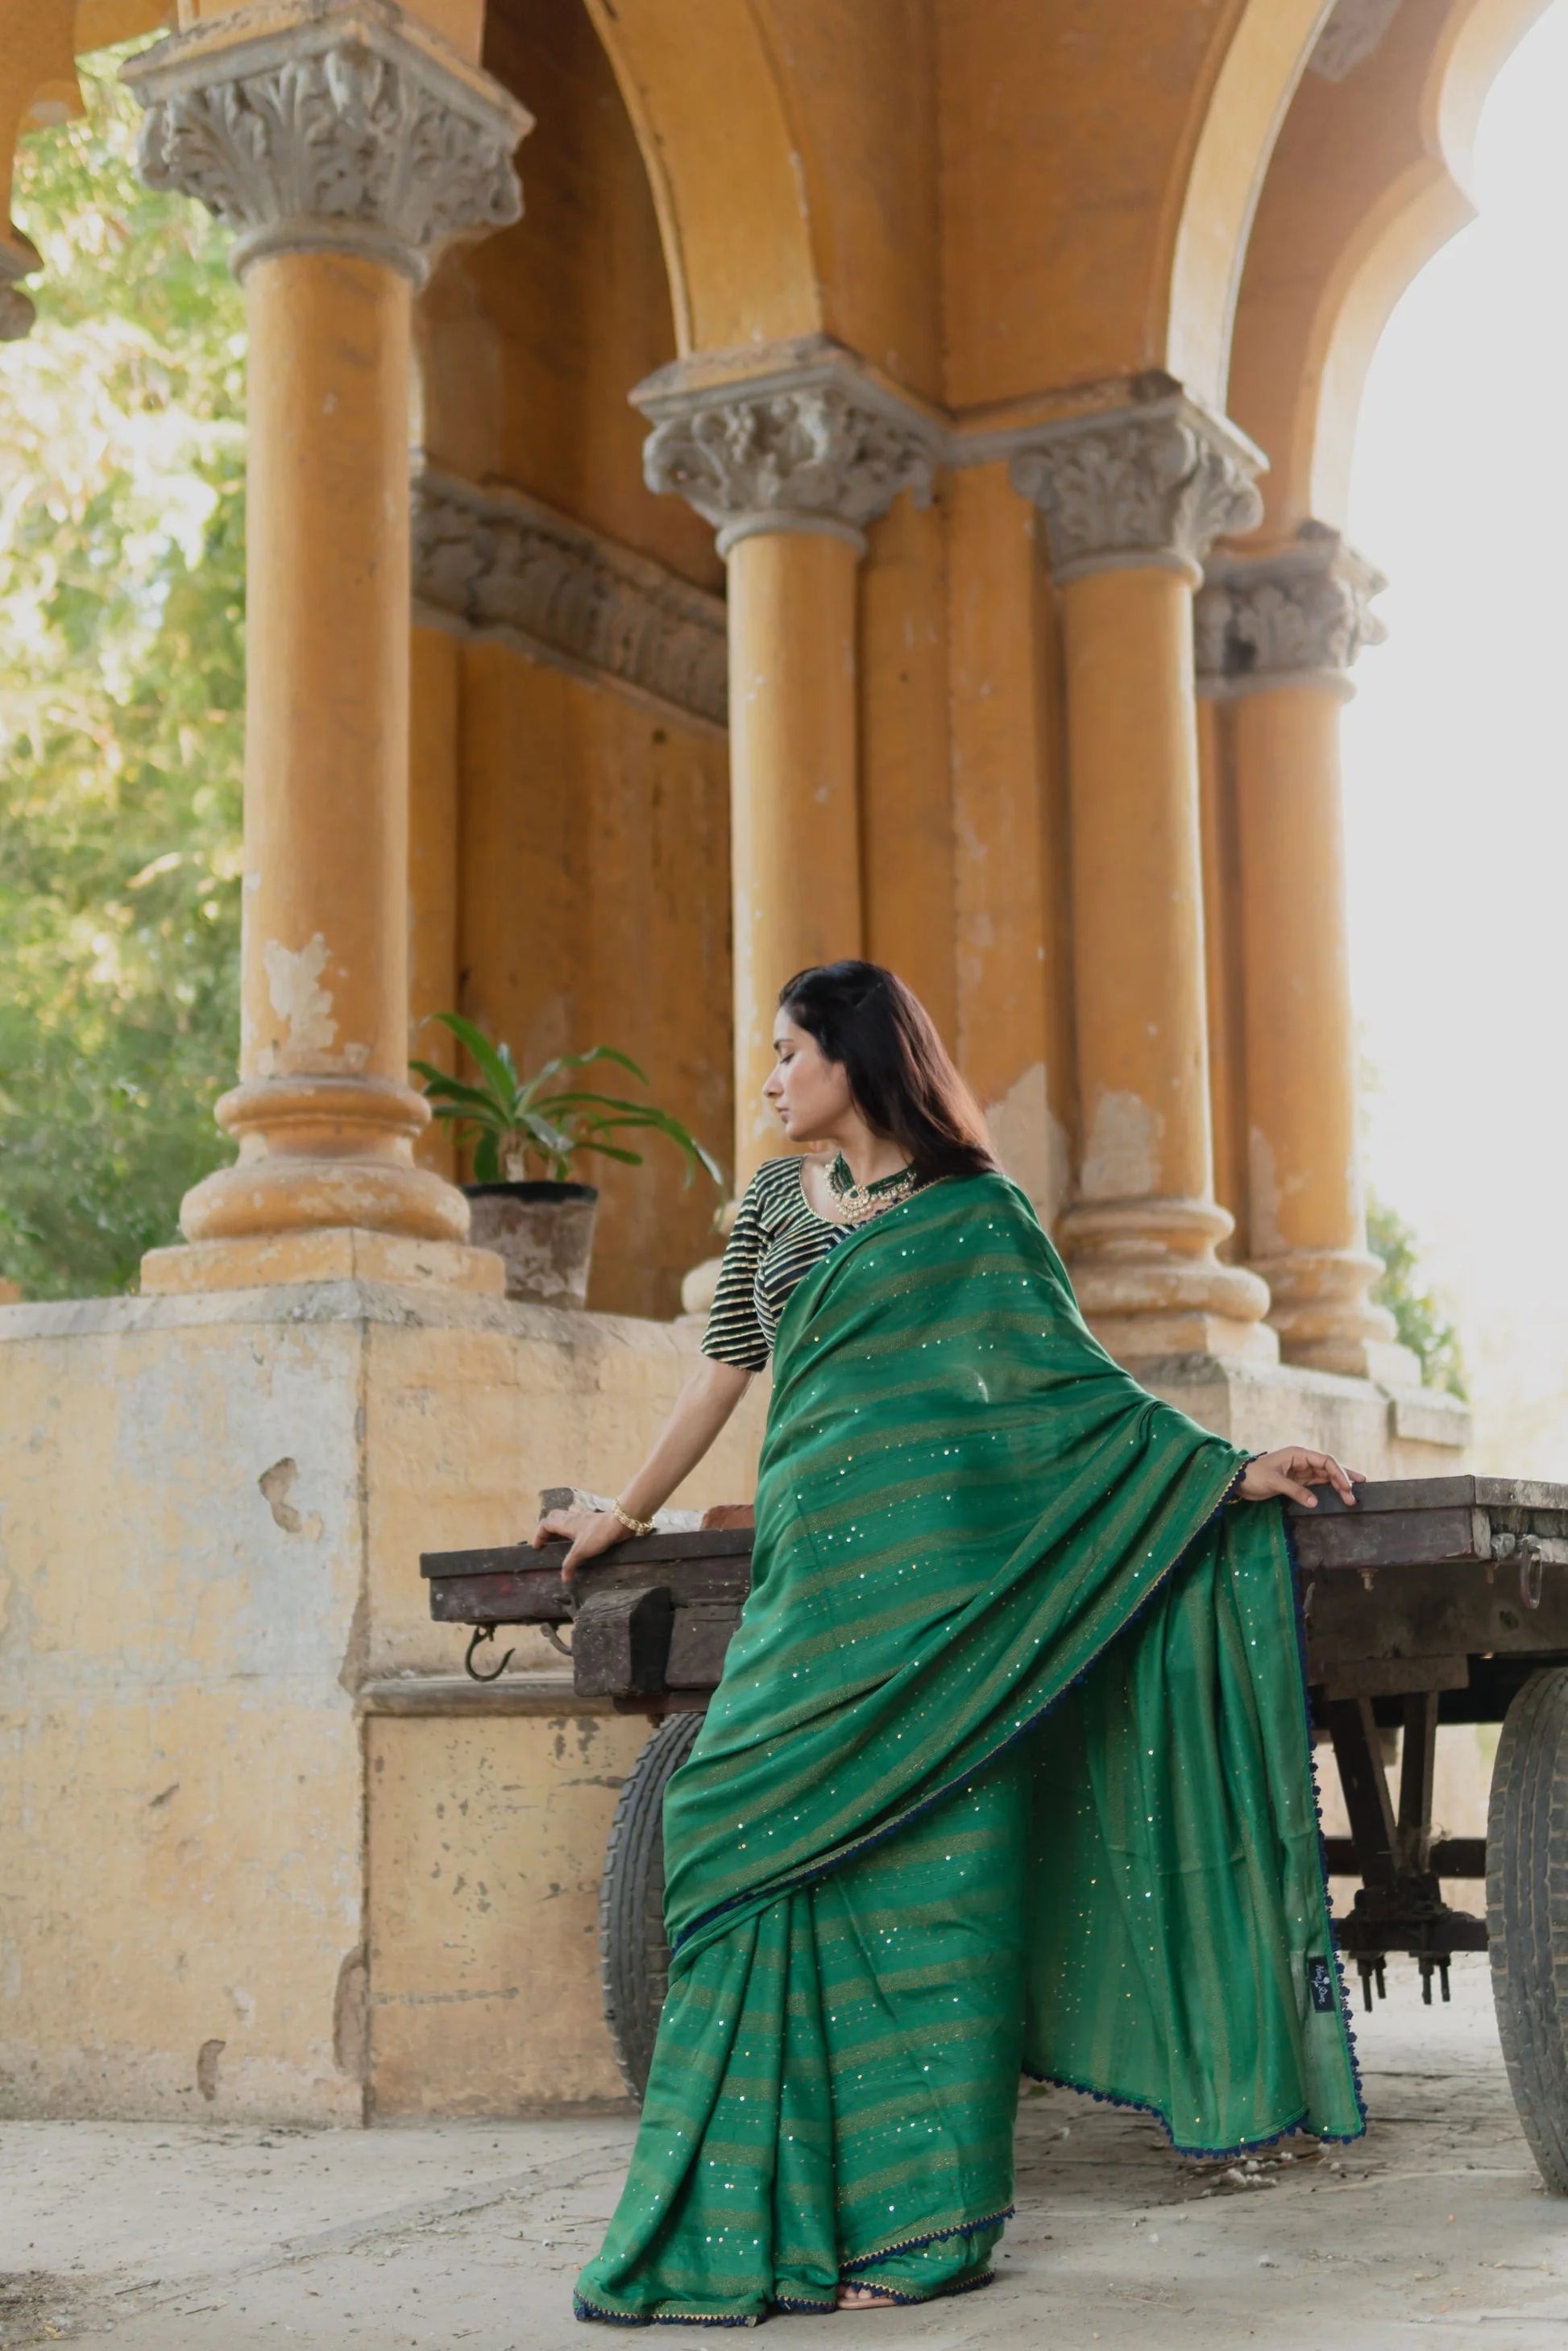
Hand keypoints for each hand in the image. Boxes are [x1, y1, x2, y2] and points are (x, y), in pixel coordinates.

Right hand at [531, 1505, 625, 1582]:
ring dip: (560, 1523)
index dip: (538, 1534)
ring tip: (560, 1536)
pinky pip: (578, 1517)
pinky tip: (578, 1532)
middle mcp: (572, 1517)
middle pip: (553, 1516)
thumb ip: (570, 1564)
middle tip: (548, 1541)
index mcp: (565, 1523)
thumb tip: (563, 1578)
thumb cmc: (598, 1534)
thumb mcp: (581, 1551)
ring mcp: (583, 1516)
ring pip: (565, 1515)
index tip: (537, 1547)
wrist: (619, 1522)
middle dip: (548, 1527)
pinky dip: (574, 1523)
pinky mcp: (593, 1518)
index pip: (545, 1524)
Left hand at [1239, 1447, 1363, 1507]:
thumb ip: (1295, 1491)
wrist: (1238, 1481)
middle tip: (1354, 1496)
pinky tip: (1339, 1495)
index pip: (1325, 1461)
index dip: (1338, 1473)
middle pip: (1329, 1469)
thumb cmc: (1254, 1476)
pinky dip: (1329, 1490)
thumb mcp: (1273, 1482)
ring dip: (1338, 1487)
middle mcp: (1302, 1461)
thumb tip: (1315, 1503)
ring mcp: (1301, 1471)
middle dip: (1342, 1481)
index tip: (1347, 1487)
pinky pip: (1318, 1485)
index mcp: (1298, 1454)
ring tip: (1352, 1497)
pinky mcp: (1298, 1482)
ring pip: (1325, 1477)